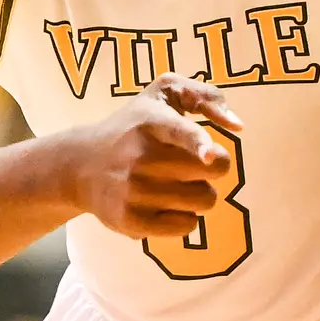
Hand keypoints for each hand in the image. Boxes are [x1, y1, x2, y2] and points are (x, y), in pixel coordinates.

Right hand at [66, 73, 240, 239]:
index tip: (209, 154)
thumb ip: (205, 96)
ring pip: (205, 200)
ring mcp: (134, 191)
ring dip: (199, 192)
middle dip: (211, 166)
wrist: (81, 164)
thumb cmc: (135, 125)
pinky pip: (187, 226)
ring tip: (174, 182)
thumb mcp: (163, 94)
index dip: (198, 143)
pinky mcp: (131, 221)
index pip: (178, 131)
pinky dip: (185, 216)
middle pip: (213, 170)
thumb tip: (238, 126)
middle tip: (189, 162)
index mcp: (151, 121)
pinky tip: (164, 203)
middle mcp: (141, 156)